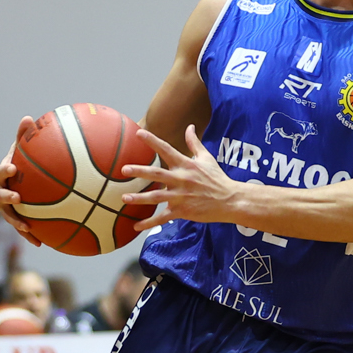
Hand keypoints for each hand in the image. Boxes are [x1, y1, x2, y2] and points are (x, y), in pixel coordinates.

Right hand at [0, 116, 43, 245]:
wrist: (23, 179)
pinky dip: (28, 235)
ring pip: (7, 215)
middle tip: (18, 197)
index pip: (0, 172)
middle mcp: (0, 191)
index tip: (13, 168)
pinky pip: (21, 227)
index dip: (4, 171)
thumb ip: (25, 136)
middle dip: (6, 197)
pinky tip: (40, 243)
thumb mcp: (24, 149)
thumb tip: (27, 118)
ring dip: (16, 221)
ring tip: (26, 226)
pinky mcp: (16, 218)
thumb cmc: (24, 161)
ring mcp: (6, 206)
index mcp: (3, 174)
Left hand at [123, 126, 239, 225]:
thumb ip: (194, 142)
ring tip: (124, 198)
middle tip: (124, 170)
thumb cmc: (217, 178)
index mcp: (185, 165)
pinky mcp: (182, 211)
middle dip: (140, 171)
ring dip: (139, 198)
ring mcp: (180, 196)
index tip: (139, 133)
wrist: (229, 200)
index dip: (152, 141)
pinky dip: (148, 223)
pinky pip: (162, 218)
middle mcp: (181, 179)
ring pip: (156, 197)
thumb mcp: (206, 158)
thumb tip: (189, 126)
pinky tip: (135, 226)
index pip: (166, 149)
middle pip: (157, 174)